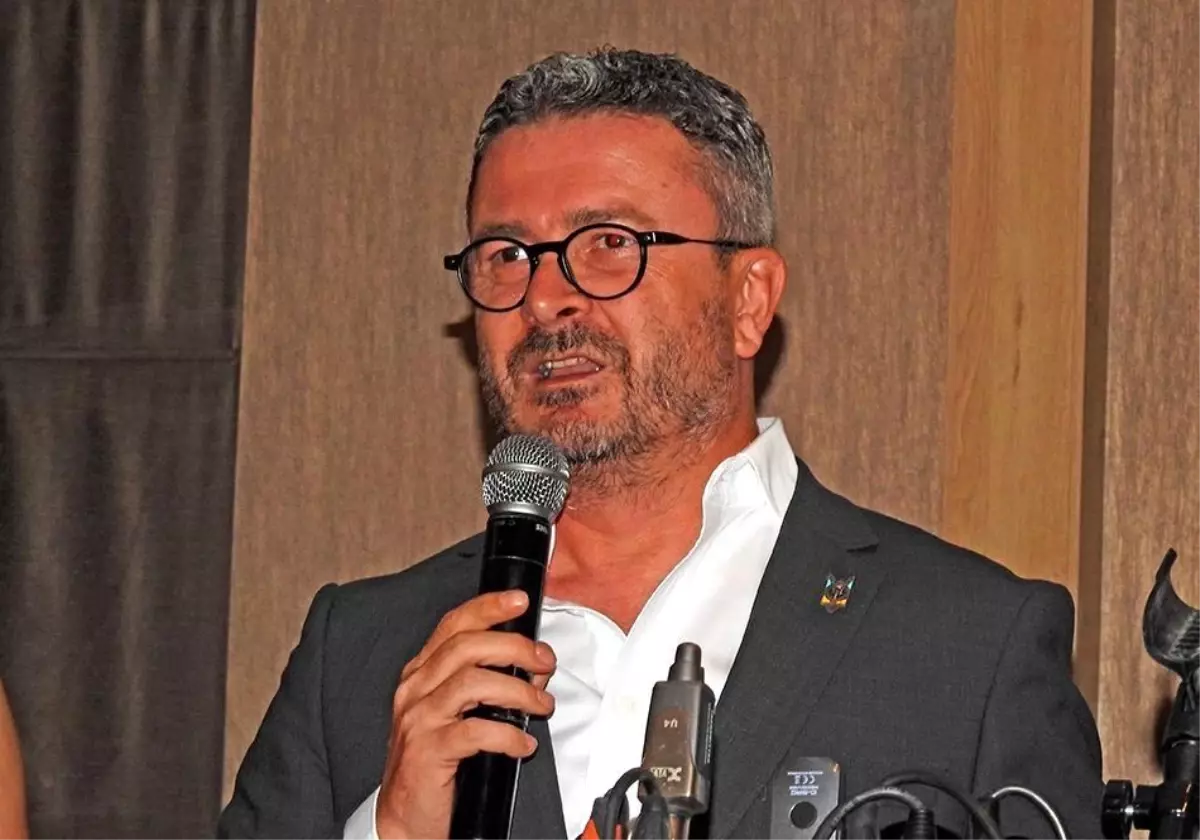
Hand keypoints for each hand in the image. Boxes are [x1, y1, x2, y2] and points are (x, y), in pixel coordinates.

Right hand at [375, 590, 556, 839]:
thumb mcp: (456, 712)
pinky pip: (475, 732)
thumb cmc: (436, 762)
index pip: (454, 625)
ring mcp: (418, 720)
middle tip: (544, 662)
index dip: (488, 607)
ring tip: (540, 705)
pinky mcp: (428, 752)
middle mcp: (415, 690)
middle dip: (514, 648)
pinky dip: (508, 735)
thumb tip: (533, 665)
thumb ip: (487, 682)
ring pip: (472, 683)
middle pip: (467, 647)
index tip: (520, 601)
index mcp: (421, 674)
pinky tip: (523, 744)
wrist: (406, 817)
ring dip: (518, 690)